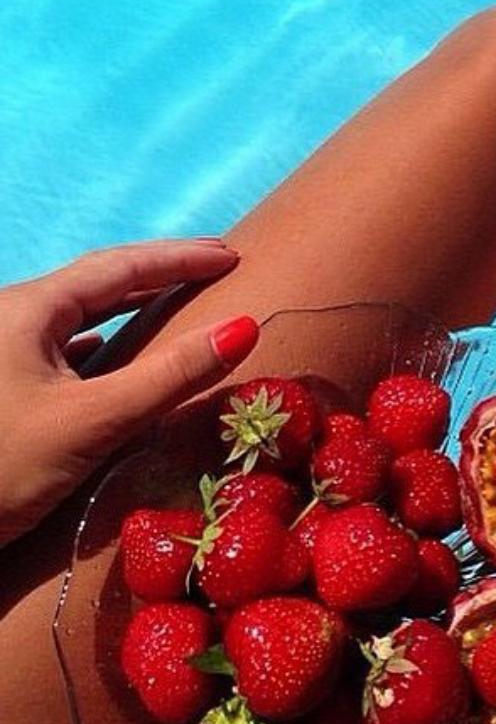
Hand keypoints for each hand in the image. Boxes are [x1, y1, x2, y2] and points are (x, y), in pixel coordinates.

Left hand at [0, 239, 259, 547]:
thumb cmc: (0, 468)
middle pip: (97, 283)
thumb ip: (170, 375)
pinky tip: (113, 355)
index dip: (180, 258)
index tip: (233, 255)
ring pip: (78, 315)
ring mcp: (2, 352)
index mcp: (27, 310)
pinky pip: (64, 347)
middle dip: (159, 273)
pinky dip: (104, 343)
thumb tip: (244, 328)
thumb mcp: (94, 420)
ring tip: (177, 301)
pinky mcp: (2, 387)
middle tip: (215, 267)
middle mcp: (10, 319)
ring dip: (131, 306)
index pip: (119, 267)